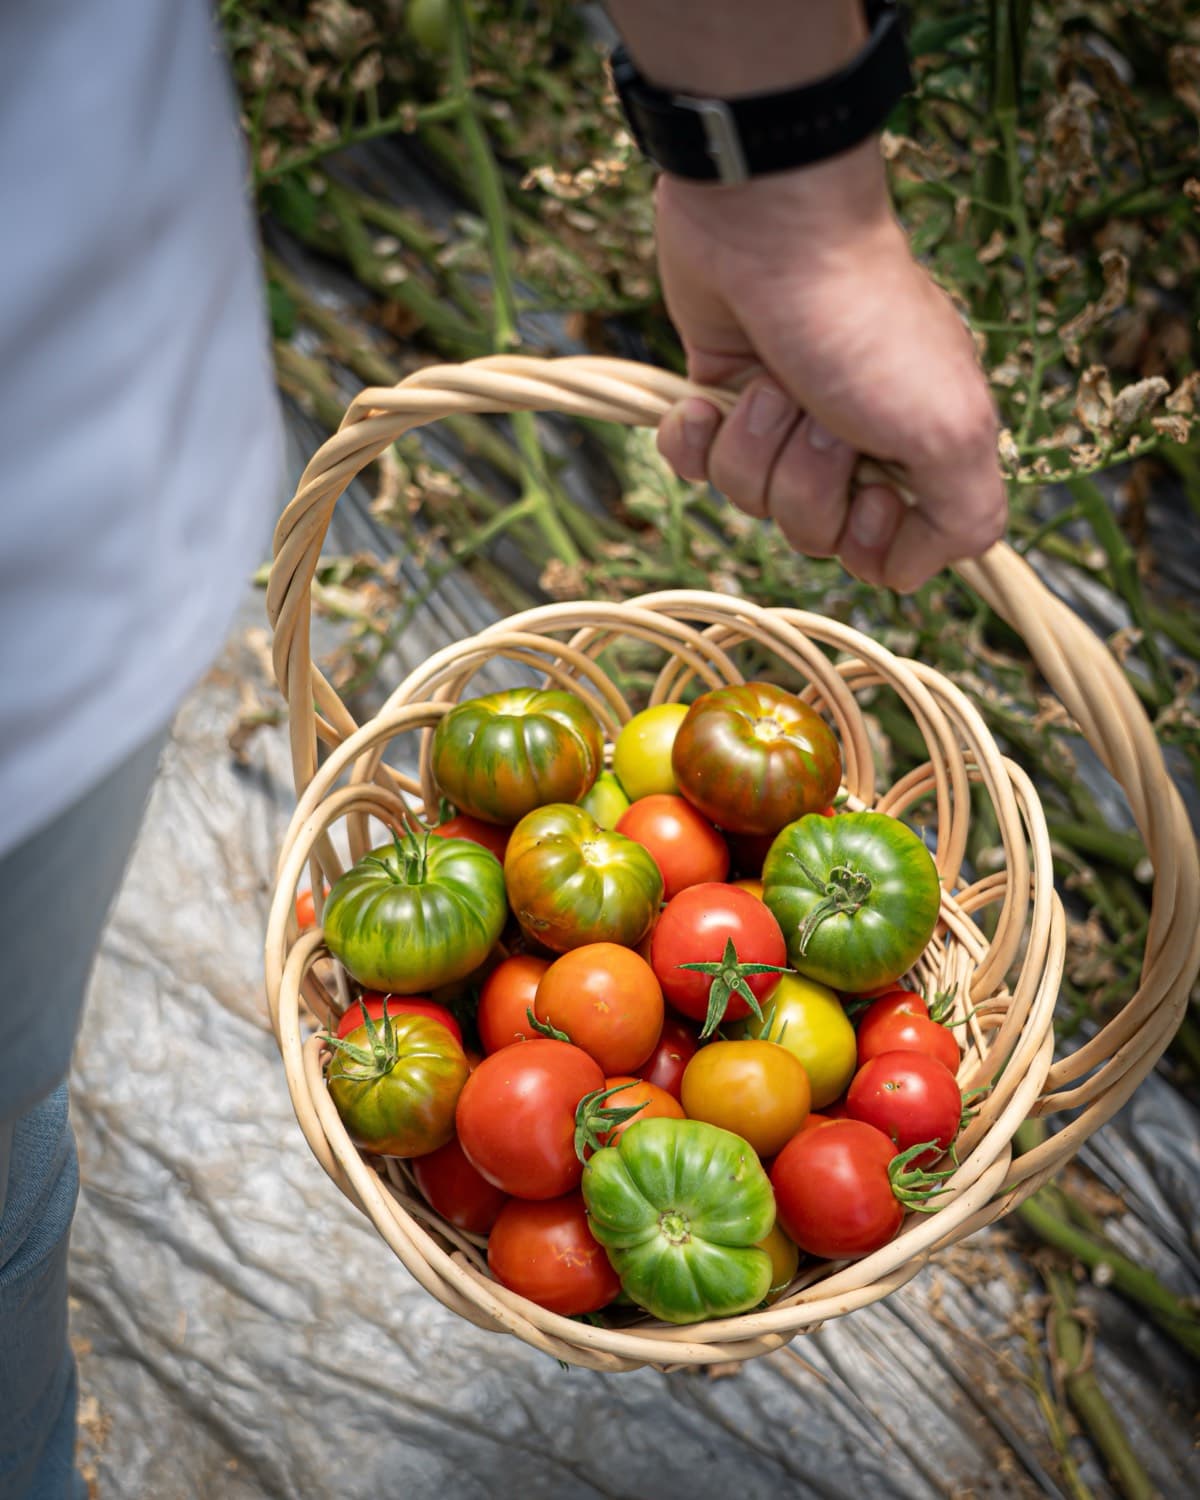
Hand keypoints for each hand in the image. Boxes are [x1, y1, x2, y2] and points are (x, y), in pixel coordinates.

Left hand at [653, 143, 1006, 590]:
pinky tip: (706, 403)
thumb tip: (905, 574)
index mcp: (916, 449)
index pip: (884, 553)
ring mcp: (782, 419)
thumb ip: (963, 518)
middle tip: (822, 414)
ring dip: (754, 444)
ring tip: (771, 384)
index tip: (874, 491)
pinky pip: (695, 467)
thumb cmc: (864, 326)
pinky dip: (695, 438)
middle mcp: (852, 440)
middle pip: (812, 531)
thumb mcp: (951, 430)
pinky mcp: (720, 398)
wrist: (770, 228)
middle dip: (807, 479)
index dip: (869, 538)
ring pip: (750, 499)